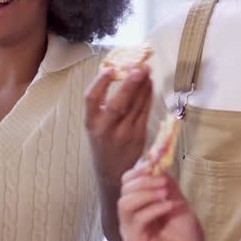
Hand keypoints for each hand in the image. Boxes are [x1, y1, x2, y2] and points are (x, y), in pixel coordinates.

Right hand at [85, 67, 152, 183]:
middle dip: (130, 84)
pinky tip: (150, 86)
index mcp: (91, 122)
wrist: (112, 171)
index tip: (111, 69)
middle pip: (118, 103)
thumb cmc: (103, 142)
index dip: (100, 82)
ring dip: (143, 87)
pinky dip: (148, 97)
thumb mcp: (95, 124)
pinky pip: (144, 112)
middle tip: (139, 68)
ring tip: (147, 71)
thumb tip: (118, 73)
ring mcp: (124, 133)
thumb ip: (102, 104)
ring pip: (135, 106)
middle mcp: (106, 128)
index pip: (91, 99)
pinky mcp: (138, 136)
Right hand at [118, 167, 219, 240]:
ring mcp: (129, 229)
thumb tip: (156, 164)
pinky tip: (168, 207)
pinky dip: (153, 209)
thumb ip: (165, 184)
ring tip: (165, 194)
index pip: (126, 182)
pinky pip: (138, 219)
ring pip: (125, 204)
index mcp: (137, 203)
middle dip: (144, 182)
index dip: (137, 172)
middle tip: (164, 183)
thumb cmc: (185, 230)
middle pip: (124, 191)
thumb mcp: (176, 199)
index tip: (152, 166)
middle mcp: (129, 215)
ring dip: (146, 194)